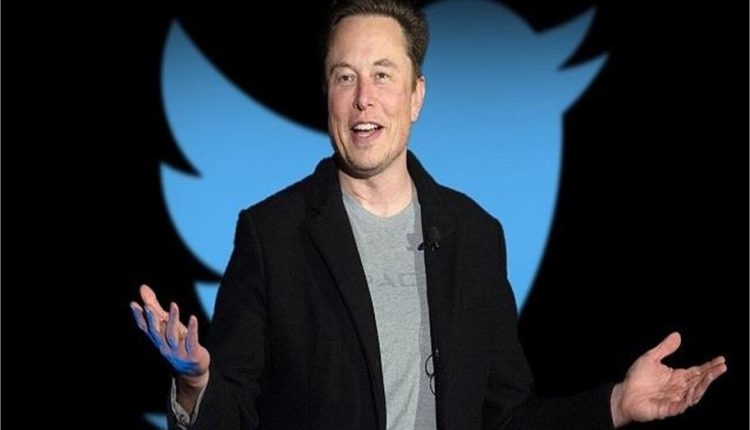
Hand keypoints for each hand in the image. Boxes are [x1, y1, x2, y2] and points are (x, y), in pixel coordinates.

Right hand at [130, 284, 210, 390]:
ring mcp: (178, 351)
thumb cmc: (178, 342)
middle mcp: (165, 345)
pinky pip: (191, 340)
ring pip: (172, 335)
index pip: (145, 328)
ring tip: (174, 305)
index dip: (139, 317)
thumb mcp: (166, 324)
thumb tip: (142, 287)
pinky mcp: (192, 353)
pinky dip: (192, 329)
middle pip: (156, 332)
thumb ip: (154, 306)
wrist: (192, 369)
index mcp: (157, 339)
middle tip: (148, 307)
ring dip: (173, 320)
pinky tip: (193, 318)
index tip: (133, 304)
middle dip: (152, 320)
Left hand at [610, 332, 726, 426]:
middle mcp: (679, 388)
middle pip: (699, 381)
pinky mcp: (667, 409)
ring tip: (711, 375)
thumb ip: (665, 348)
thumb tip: (677, 335)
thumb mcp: (651, 358)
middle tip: (722, 366)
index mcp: (677, 377)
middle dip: (711, 374)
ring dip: (703, 385)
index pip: (697, 371)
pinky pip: (680, 406)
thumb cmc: (637, 378)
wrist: (624, 394)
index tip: (721, 359)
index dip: (709, 366)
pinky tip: (693, 393)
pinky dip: (687, 400)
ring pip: (694, 393)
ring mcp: (675, 399)